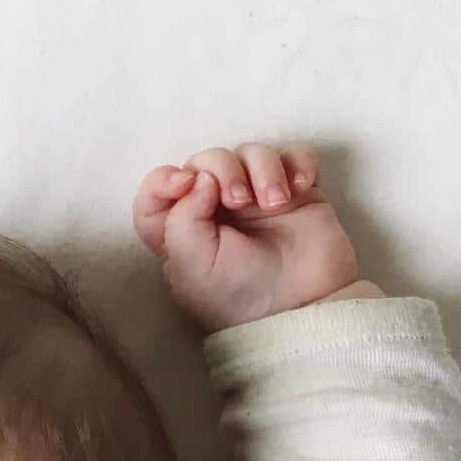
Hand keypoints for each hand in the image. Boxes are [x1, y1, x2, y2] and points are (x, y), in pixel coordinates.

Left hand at [132, 142, 364, 333]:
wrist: (305, 306)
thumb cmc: (242, 295)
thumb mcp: (193, 266)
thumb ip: (182, 218)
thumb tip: (201, 178)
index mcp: (182, 233)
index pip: (155, 194)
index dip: (162, 180)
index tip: (185, 184)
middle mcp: (216, 212)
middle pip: (206, 163)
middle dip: (222, 169)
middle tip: (240, 201)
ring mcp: (257, 200)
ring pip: (251, 154)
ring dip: (264, 169)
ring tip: (276, 203)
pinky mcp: (296, 194)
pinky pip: (294, 156)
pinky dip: (298, 164)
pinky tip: (300, 189)